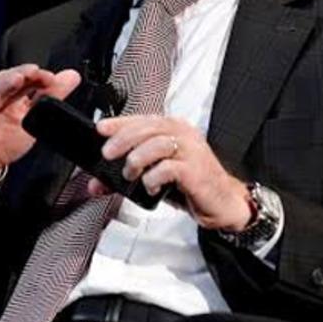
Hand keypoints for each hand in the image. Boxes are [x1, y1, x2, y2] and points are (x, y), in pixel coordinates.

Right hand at [0, 64, 80, 188]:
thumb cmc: (2, 140)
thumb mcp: (32, 119)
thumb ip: (52, 96)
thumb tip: (73, 76)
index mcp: (10, 90)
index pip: (25, 76)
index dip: (38, 75)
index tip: (52, 77)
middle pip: (8, 77)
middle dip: (22, 74)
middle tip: (35, 72)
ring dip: (4, 83)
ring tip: (17, 80)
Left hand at [89, 115, 252, 231]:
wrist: (224, 202)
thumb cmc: (192, 184)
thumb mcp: (156, 177)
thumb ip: (127, 176)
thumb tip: (97, 184)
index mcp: (175, 129)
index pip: (143, 119)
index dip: (120, 122)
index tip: (101, 128)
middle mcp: (184, 135)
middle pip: (148, 128)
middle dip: (123, 139)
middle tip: (107, 154)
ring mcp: (191, 151)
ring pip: (158, 144)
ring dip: (137, 159)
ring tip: (129, 173)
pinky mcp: (195, 171)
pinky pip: (170, 168)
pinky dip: (154, 176)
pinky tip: (150, 185)